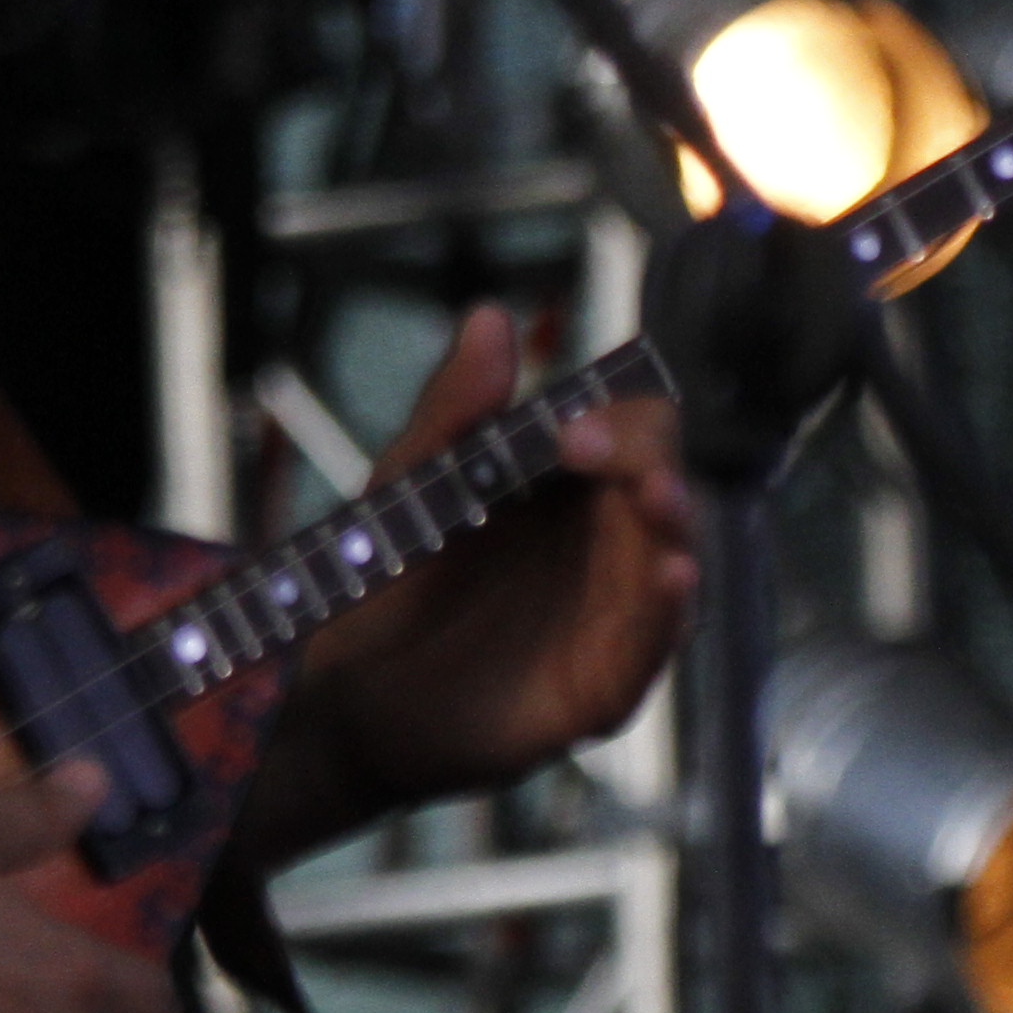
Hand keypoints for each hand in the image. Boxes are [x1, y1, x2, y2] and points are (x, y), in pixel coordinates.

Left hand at [236, 309, 694, 872]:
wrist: (338, 696)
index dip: (616, 420)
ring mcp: (612, 616)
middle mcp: (606, 546)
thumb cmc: (380, 584)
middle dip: (643, 465)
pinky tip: (674, 576)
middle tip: (600, 456)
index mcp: (567, 489)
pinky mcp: (603, 686)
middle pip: (660, 485)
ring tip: (658, 497)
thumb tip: (492, 316)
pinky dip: (668, 612)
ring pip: (671, 560)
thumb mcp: (407, 485)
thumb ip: (454, 411)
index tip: (572, 429)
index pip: (629, 433)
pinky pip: (652, 648)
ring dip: (671, 526)